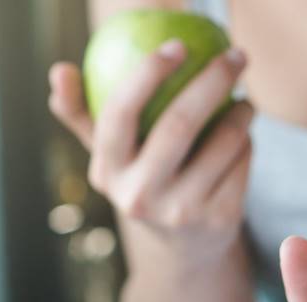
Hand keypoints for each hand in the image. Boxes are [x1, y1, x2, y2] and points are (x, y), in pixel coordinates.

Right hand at [48, 40, 252, 262]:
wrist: (185, 249)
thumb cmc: (143, 181)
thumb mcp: (111, 157)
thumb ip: (82, 115)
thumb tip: (60, 70)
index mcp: (107, 172)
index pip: (119, 114)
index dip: (147, 74)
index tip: (177, 46)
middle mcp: (139, 196)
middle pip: (179, 124)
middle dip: (213, 81)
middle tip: (235, 56)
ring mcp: (180, 212)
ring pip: (223, 141)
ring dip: (241, 112)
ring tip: (244, 101)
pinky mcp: (219, 220)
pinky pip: (242, 162)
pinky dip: (247, 142)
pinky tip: (244, 137)